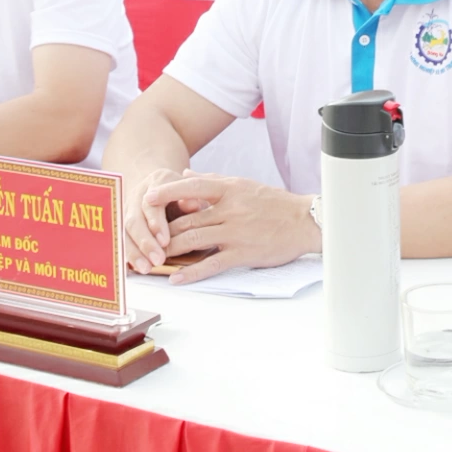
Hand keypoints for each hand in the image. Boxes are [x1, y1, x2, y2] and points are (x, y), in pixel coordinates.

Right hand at [123, 166, 197, 270]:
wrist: (165, 186)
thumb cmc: (185, 193)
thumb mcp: (192, 192)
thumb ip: (191, 199)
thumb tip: (194, 204)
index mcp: (157, 182)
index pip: (151, 203)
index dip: (156, 222)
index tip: (165, 241)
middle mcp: (138, 194)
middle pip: (134, 219)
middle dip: (145, 242)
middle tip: (158, 260)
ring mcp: (128, 208)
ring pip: (125, 232)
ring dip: (135, 252)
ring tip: (146, 269)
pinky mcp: (123, 222)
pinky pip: (121, 240)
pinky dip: (128, 255)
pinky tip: (134, 268)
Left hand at [141, 174, 317, 282]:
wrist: (304, 222)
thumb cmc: (274, 202)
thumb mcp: (243, 184)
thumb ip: (212, 180)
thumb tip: (185, 174)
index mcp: (230, 189)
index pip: (191, 187)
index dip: (167, 192)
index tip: (147, 198)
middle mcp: (230, 209)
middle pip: (187, 218)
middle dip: (163, 230)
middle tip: (146, 239)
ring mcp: (235, 232)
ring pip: (194, 239)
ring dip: (171, 249)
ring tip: (155, 257)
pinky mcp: (243, 253)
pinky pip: (212, 263)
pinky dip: (192, 272)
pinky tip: (177, 278)